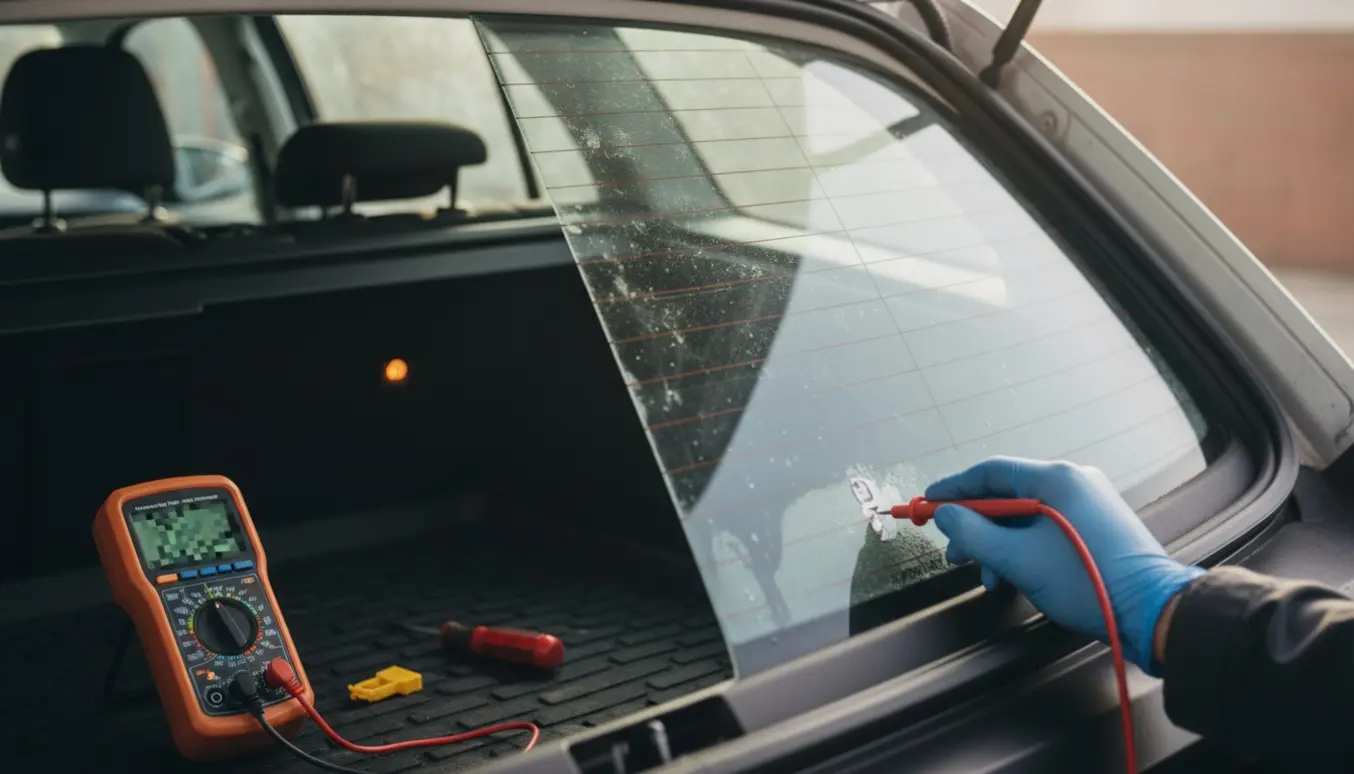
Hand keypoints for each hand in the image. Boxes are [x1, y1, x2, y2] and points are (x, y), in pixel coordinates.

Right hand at [925, 456, 1202, 671]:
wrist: (1153, 611)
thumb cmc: (1085, 580)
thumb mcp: (1017, 559)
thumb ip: (973, 533)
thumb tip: (944, 515)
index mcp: (1056, 479)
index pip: (990, 471)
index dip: (953, 488)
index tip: (927, 504)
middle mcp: (1074, 482)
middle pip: (1007, 495)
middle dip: (976, 526)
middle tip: (953, 553)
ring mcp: (1089, 503)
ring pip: (1026, 516)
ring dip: (999, 545)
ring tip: (988, 577)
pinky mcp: (1098, 526)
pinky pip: (1047, 528)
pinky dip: (1025, 549)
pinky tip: (1015, 577)